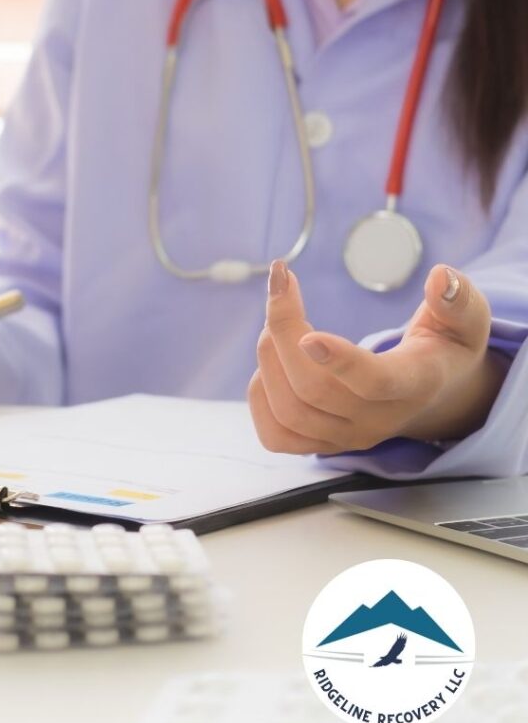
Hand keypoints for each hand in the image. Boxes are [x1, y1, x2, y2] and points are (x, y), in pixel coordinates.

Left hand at [248, 260, 507, 454]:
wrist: (432, 396)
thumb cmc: (443, 349)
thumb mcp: (464, 321)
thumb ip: (457, 300)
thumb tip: (442, 276)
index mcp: (414, 384)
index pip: (374, 381)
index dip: (339, 360)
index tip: (308, 334)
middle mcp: (376, 420)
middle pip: (313, 389)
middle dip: (283, 331)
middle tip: (281, 289)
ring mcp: (345, 438)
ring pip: (288, 411)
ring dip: (267, 356)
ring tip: (276, 319)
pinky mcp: (318, 446)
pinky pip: (274, 434)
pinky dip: (258, 394)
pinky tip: (271, 360)